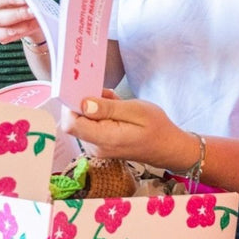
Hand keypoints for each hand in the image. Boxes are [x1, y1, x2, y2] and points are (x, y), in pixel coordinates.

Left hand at [64, 91, 198, 171]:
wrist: (168, 148)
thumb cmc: (156, 128)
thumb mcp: (136, 111)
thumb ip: (108, 108)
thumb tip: (83, 103)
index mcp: (105, 138)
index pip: (71, 124)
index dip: (72, 106)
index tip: (84, 90)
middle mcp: (96, 147)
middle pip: (75, 122)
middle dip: (85, 104)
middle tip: (107, 94)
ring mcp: (97, 148)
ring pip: (83, 122)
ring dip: (95, 108)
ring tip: (117, 103)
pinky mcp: (100, 145)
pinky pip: (92, 125)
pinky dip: (100, 114)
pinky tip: (116, 110)